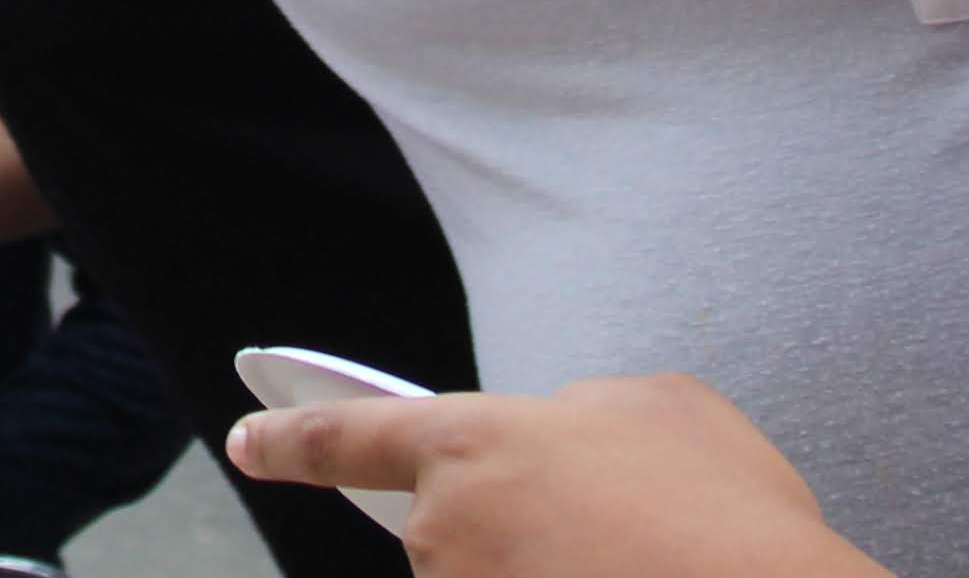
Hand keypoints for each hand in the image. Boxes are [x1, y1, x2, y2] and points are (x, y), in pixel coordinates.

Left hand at [226, 374, 886, 577]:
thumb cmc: (723, 510)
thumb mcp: (661, 407)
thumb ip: (581, 410)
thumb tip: (563, 430)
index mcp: (475, 446)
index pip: (352, 438)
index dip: (294, 441)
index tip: (246, 442)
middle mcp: (448, 533)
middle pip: (455, 530)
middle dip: (523, 531)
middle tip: (623, 537)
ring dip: (555, 570)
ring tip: (641, 568)